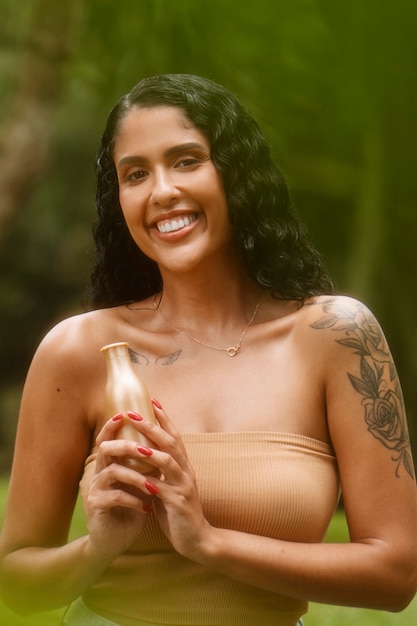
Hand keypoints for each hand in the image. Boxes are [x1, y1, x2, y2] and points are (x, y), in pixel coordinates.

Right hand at [81, 415, 155, 561]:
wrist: (114, 541)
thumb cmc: (130, 507)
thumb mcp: (141, 482)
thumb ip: (147, 464)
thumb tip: (166, 442)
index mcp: (110, 464)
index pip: (108, 438)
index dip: (114, 425)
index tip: (126, 413)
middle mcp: (99, 473)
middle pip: (106, 448)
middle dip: (127, 446)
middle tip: (147, 450)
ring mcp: (95, 489)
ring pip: (111, 471)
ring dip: (136, 477)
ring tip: (153, 487)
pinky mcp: (96, 507)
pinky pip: (114, 496)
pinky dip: (133, 499)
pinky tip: (146, 507)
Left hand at [128, 401, 213, 562]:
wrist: (198, 540)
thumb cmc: (179, 513)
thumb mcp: (169, 487)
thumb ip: (159, 472)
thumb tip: (143, 456)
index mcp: (183, 466)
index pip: (174, 435)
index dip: (163, 418)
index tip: (151, 400)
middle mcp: (186, 471)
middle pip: (171, 442)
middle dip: (152, 427)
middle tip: (133, 414)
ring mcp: (184, 487)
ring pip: (168, 462)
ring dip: (151, 451)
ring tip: (134, 443)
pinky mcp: (179, 504)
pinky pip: (164, 490)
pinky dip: (151, 483)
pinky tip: (139, 479)